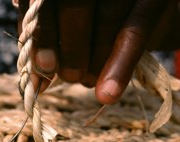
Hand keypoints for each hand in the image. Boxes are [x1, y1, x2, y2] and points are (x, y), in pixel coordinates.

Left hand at [18, 0, 178, 102]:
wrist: (143, 12)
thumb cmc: (94, 24)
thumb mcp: (65, 30)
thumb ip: (48, 46)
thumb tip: (36, 84)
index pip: (44, 3)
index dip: (42, 36)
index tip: (44, 68)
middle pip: (75, 5)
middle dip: (70, 49)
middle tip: (70, 77)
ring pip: (107, 21)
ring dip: (95, 62)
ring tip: (87, 81)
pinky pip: (135, 32)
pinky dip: (119, 66)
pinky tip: (107, 93)